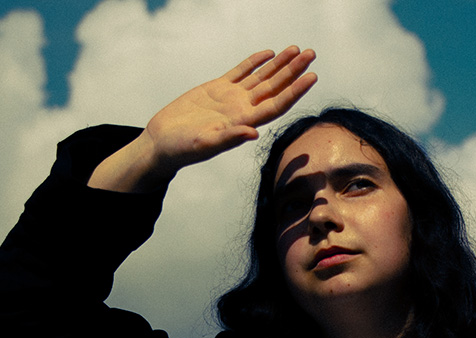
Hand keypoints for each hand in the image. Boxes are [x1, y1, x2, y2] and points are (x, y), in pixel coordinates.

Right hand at [89, 47, 316, 192]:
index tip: (312, 76)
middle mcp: (243, 109)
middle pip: (275, 87)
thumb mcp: (206, 144)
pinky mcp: (216, 89)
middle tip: (311, 53)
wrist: (163, 142)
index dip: (296, 90)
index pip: (277, 104)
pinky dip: (254, 62)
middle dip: (294, 70)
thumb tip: (253, 134)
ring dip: (280, 64)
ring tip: (296, 49)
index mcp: (244, 122)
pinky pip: (241, 72)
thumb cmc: (183, 149)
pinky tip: (268, 54)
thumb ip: (230, 138)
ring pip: (262, 77)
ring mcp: (231, 98)